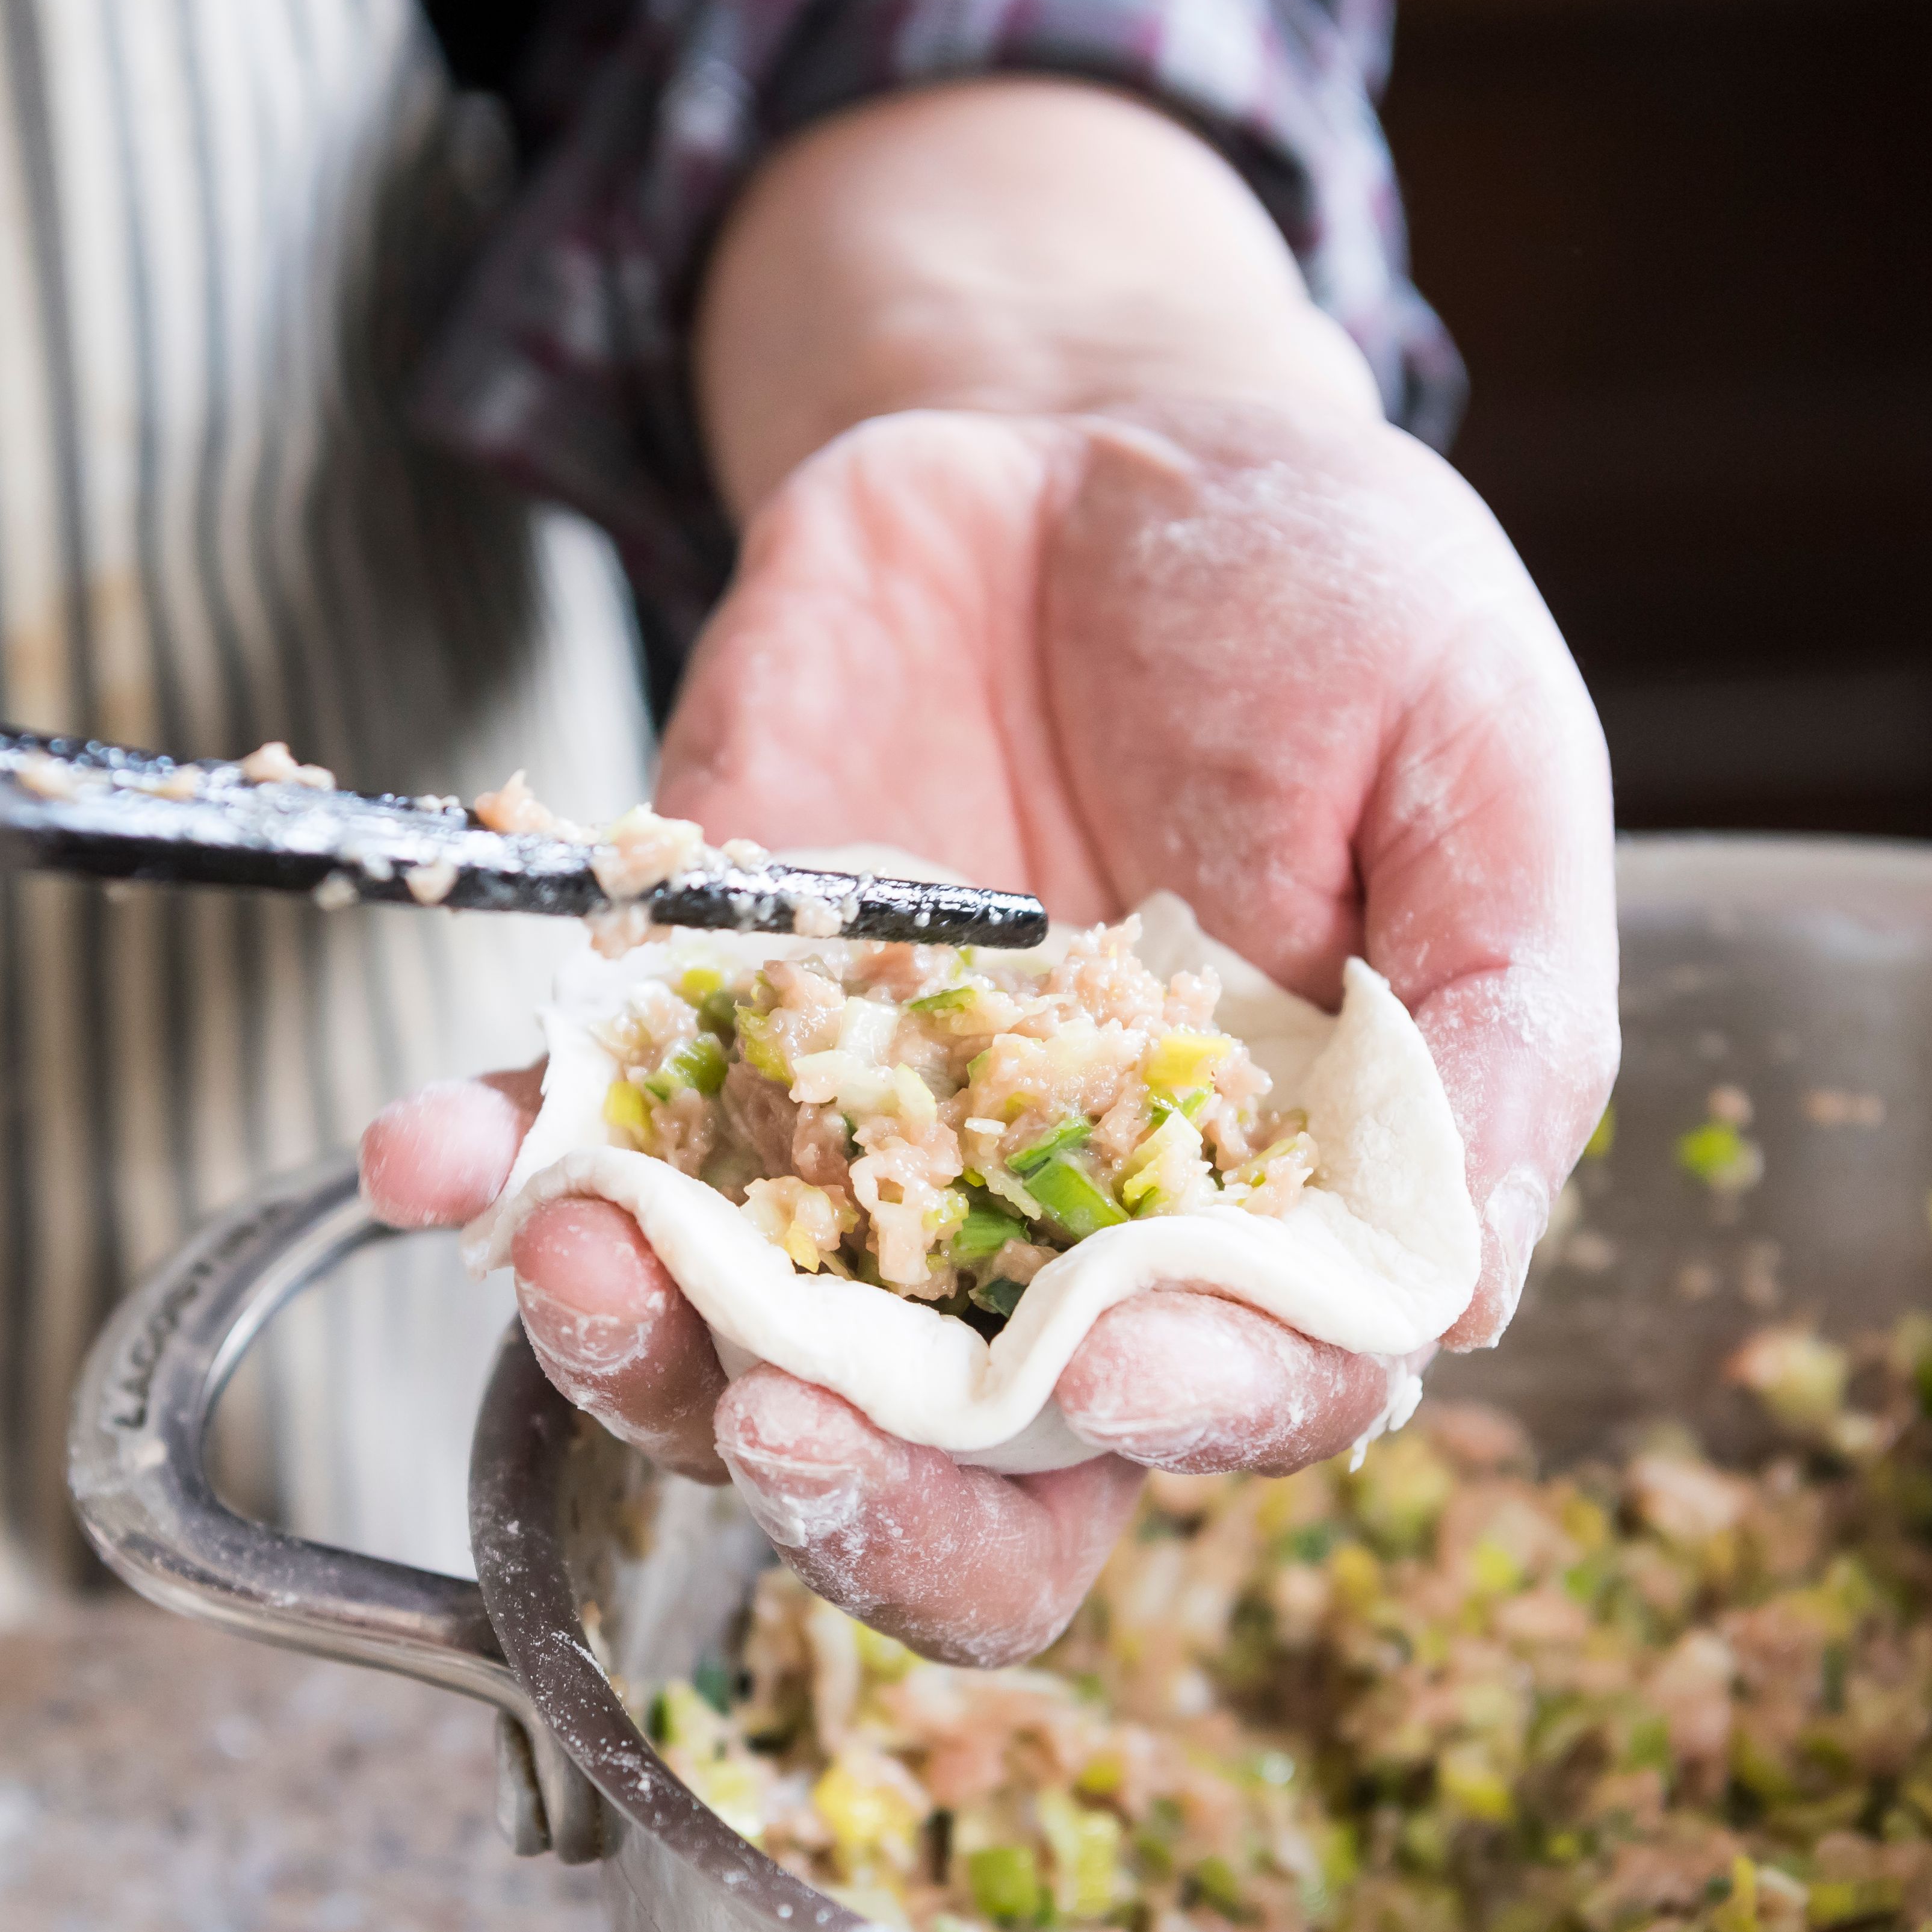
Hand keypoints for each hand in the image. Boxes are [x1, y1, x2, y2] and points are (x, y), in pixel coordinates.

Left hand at [366, 83, 1614, 1666]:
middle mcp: (1047, 1242)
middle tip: (785, 1418)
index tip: (1094, 1353)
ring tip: (576, 1254)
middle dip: (860, 1492)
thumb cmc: (1333, 612)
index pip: (1224, 1402)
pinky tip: (429, 1149)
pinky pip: (582, 1144)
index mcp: (1267, 1223)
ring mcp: (850, 1152)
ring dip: (641, 1351)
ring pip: (738, 1357)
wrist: (1089, 438)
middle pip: (955, 1477)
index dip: (1164, 1412)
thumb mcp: (1480, 766)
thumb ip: (1502, 1023)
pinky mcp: (694, 1033)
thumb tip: (1459, 1289)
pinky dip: (492, 1164)